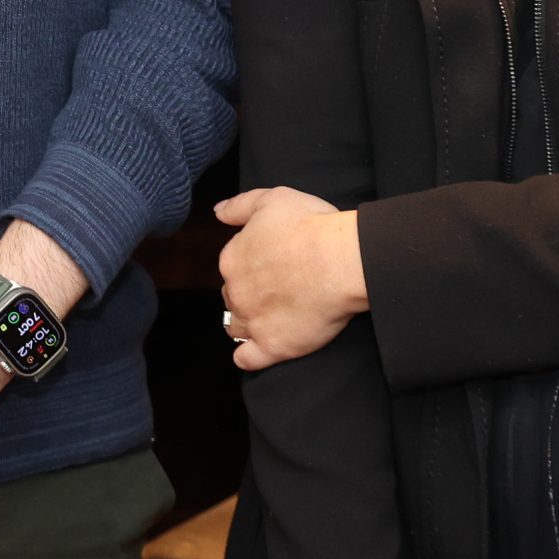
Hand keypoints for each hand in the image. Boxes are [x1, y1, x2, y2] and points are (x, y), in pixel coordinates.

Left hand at [214, 187, 367, 369]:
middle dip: (249, 295)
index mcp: (232, 258)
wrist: (340, 260)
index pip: (232, 268)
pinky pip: (247, 359)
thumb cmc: (311, 226)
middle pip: (234, 297)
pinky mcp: (272, 347)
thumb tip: (218, 212)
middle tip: (277, 291)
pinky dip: (249, 357)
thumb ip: (239, 206)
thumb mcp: (270, 199)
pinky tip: (258, 351)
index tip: (271, 266)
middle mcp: (235, 291)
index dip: (250, 268)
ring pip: (235, 327)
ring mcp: (252, 321)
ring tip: (269, 320)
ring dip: (246, 324)